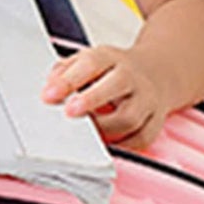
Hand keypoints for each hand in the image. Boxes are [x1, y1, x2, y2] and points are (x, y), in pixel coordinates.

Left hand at [41, 44, 168, 150]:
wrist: (155, 73)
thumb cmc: (111, 71)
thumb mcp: (88, 61)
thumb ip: (65, 72)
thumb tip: (50, 89)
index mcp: (110, 58)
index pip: (91, 63)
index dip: (68, 80)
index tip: (48, 95)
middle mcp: (132, 77)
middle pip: (116, 85)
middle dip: (91, 100)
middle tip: (69, 112)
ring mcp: (147, 99)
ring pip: (129, 118)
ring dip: (104, 129)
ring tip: (84, 133)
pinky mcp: (156, 122)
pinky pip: (140, 138)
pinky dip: (121, 145)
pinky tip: (105, 144)